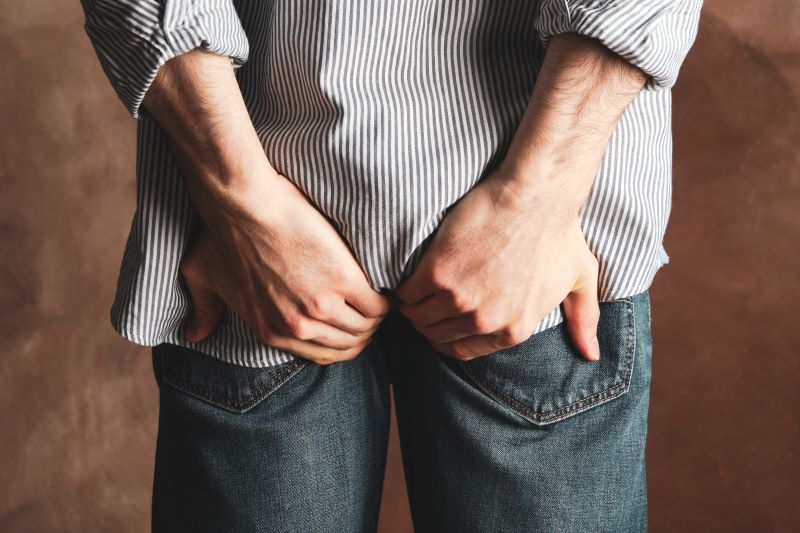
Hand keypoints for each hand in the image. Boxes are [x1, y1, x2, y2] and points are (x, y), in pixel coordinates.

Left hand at [179, 170, 391, 364]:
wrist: (243, 203)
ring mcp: (322, 305)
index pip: (323, 355)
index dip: (342, 343)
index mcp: (271, 330)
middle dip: (363, 331)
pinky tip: (385, 287)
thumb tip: (194, 335)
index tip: (351, 327)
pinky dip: (385, 299)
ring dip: (376, 316)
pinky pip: (377, 304)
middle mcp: (297, 326)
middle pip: (349, 343)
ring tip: (379, 298)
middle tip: (370, 312)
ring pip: (366, 326)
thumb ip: (204, 310)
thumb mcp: (203, 277)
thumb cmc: (222, 233)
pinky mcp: (343, 279)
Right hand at [393, 170, 600, 361]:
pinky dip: (403, 288)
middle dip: (428, 321)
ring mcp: (460, 300)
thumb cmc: (557, 231)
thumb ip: (583, 318)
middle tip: (425, 301)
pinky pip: (406, 295)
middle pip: (436, 335)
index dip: (448, 335)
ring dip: (412, 306)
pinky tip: (410, 275)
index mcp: (515, 330)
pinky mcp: (437, 274)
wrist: (534, 194)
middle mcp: (486, 322)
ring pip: (417, 317)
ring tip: (415, 289)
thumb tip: (591, 355)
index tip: (443, 318)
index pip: (463, 350)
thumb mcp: (580, 278)